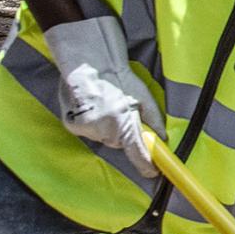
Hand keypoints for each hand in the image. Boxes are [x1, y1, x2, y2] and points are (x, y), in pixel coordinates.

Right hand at [43, 16, 164, 177]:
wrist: (87, 62)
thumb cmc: (118, 77)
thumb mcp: (143, 96)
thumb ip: (153, 120)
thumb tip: (163, 138)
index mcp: (123, 120)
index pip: (137, 151)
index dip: (146, 164)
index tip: (153, 171)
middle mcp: (103, 128)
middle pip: (119, 143)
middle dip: (124, 133)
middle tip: (123, 112)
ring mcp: (85, 129)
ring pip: (104, 138)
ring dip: (109, 128)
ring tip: (107, 105)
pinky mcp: (72, 126)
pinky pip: (90, 132)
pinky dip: (94, 124)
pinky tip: (93, 107)